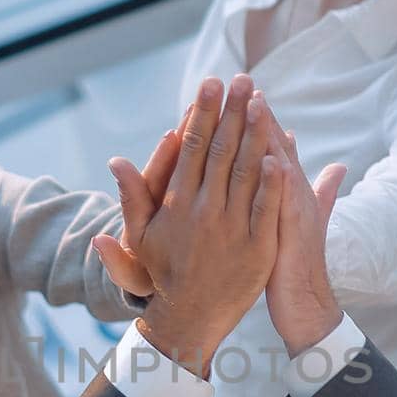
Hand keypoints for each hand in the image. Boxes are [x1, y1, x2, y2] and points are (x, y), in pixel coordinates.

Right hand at [97, 89, 298, 296]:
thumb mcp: (139, 237)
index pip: (191, 148)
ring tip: (261, 101)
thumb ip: (132, 197)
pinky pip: (265, 209)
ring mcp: (231, 229)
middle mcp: (204, 211)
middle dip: (231, 112)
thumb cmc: (163, 272)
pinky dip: (272, 181)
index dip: (202, 114)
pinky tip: (279, 153)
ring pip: (245, 172)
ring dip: (254, 134)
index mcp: (177, 204)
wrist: (190, 317)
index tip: (210, 85)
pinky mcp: (257, 248)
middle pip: (220, 151)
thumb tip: (117, 161)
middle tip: (241, 79)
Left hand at [261, 112, 345, 356]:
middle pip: (272, 147)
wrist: (307, 307)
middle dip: (257, 114)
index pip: (269, 146)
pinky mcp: (290, 234)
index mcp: (287, 191)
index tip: (239, 91)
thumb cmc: (295, 266)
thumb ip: (319, 192)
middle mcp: (291, 195)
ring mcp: (292, 212)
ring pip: (278, 166)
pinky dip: (279, 180)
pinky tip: (272, 157)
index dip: (256, 119)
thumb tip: (339, 164)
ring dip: (267, 136)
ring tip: (255, 103)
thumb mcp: (300, 223)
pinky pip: (283, 204)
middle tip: (242, 81)